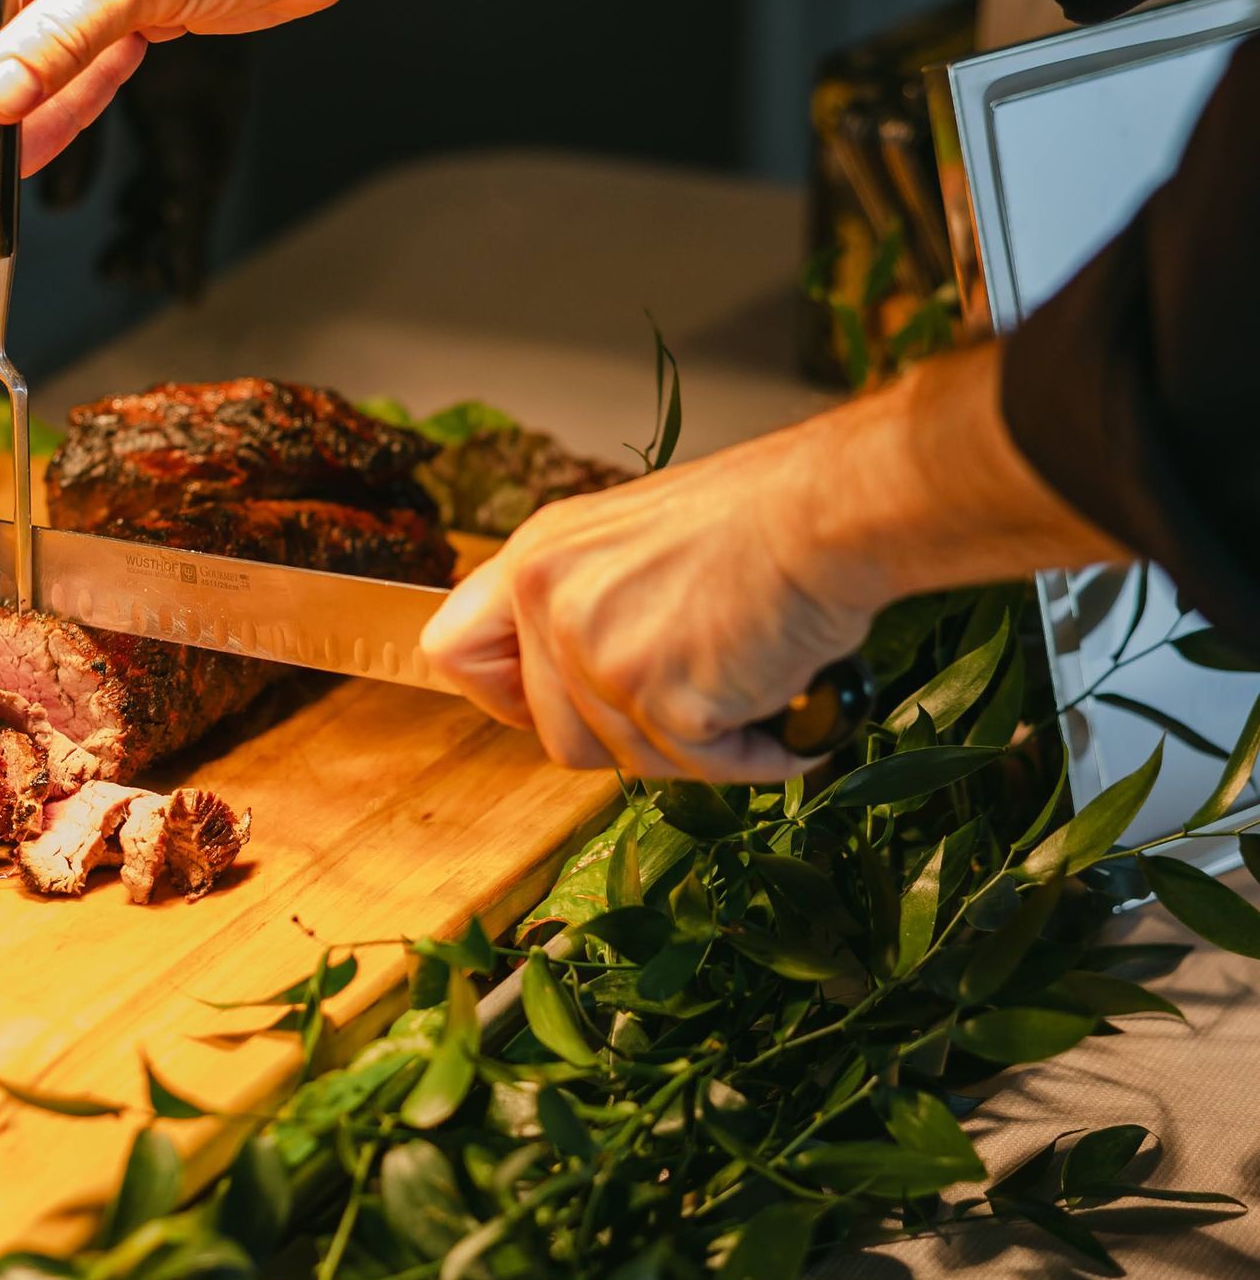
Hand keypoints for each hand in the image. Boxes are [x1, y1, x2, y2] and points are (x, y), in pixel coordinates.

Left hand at [421, 419, 877, 782]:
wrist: (828, 512)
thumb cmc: (758, 521)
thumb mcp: (627, 544)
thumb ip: (582, 606)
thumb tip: (571, 686)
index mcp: (537, 559)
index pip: (452, 653)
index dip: (503, 694)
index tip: (550, 702)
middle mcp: (550, 603)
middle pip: (555, 736)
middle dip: (631, 733)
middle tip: (693, 690)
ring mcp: (600, 654)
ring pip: (626, 760)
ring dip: (694, 744)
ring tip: (746, 681)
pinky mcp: (660, 698)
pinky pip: (697, 767)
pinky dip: (748, 751)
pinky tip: (776, 701)